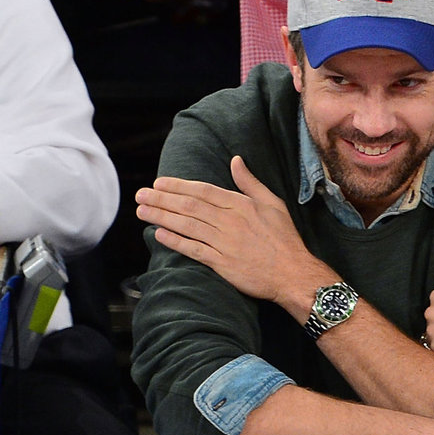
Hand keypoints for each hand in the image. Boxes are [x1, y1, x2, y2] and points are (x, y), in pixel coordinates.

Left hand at [136, 155, 309, 304]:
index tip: (159, 183)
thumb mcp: (272, 203)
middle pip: (189, 206)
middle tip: (141, 195)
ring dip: (162, 217)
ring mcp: (225, 243)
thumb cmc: (284, 239)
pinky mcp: (223, 264)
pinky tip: (159, 235)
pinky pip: (194, 250)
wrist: (292, 273)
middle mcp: (230, 221)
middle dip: (161, 199)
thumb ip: (250, 182)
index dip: (178, 186)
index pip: (202, 191)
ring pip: (187, 226)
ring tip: (142, 211)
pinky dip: (175, 242)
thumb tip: (235, 160)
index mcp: (241, 205)